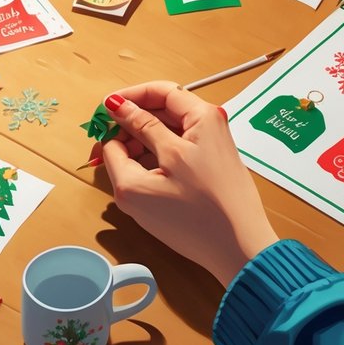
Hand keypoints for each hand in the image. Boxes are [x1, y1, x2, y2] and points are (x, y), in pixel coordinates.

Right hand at [100, 83, 277, 286]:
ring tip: (118, 164)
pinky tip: (139, 175)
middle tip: (103, 144)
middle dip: (128, 124)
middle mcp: (210, 126)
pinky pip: (177, 150)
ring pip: (167, 132)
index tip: (102, 112)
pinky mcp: (212, 165)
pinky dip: (154, 156)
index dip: (126, 98)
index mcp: (199, 119)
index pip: (157, 91)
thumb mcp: (143, 184)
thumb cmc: (195, 220)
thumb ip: (119, 151)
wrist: (241, 252)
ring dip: (139, 143)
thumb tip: (112, 128)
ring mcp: (213, 146)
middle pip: (161, 111)